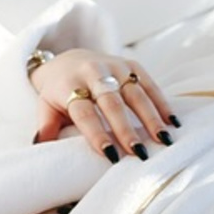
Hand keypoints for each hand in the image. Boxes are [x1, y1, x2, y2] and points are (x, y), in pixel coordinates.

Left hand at [30, 49, 176, 163]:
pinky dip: (161, 102)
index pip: (84, 112)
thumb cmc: (58, 92)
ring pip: (134, 92)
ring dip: (151, 117)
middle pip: (111, 103)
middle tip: (139, 153)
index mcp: (69, 85)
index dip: (97, 133)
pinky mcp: (130, 63)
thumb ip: (46, 127)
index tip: (110, 155)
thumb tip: (40, 148)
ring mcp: (114, 65)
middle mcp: (92, 72)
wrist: (68, 57)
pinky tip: (172, 122)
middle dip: (126, 129)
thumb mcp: (46, 107)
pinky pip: (148, 83)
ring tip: (164, 139)